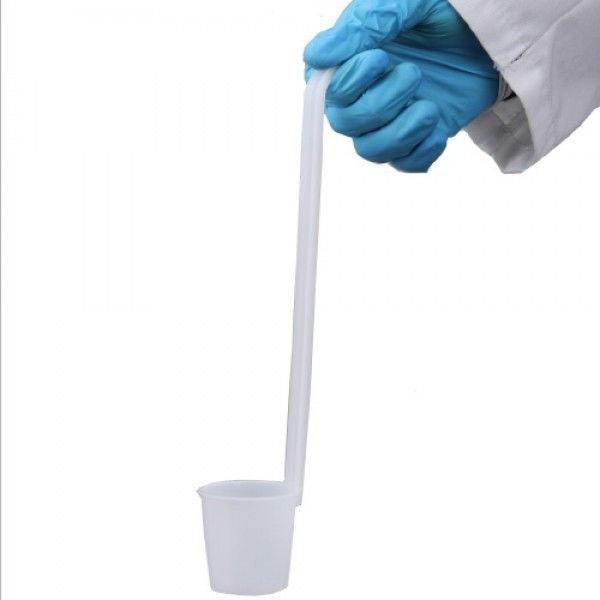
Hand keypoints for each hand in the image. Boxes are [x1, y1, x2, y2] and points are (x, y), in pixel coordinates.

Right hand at [304, 0, 498, 171]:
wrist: (491, 29)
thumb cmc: (445, 8)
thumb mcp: (403, 3)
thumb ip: (361, 26)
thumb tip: (315, 56)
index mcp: (350, 61)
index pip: (324, 91)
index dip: (347, 85)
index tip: (378, 59)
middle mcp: (363, 94)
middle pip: (346, 124)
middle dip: (380, 105)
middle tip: (414, 74)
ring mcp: (390, 119)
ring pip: (371, 150)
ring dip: (400, 133)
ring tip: (429, 108)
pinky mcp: (417, 137)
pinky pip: (404, 164)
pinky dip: (420, 153)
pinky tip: (438, 129)